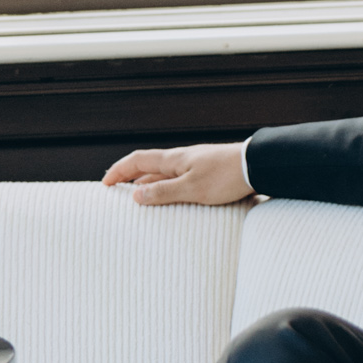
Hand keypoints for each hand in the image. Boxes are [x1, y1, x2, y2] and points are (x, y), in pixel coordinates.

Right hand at [102, 142, 253, 205]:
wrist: (258, 167)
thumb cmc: (226, 177)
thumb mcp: (192, 189)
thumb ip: (164, 192)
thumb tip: (135, 195)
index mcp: (174, 159)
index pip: (137, 160)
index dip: (119, 171)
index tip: (105, 184)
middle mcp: (182, 160)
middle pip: (149, 168)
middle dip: (131, 180)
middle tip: (118, 195)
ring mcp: (195, 166)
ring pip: (165, 176)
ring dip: (150, 187)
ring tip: (140, 203)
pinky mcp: (208, 174)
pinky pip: (180, 182)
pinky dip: (168, 191)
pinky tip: (171, 202)